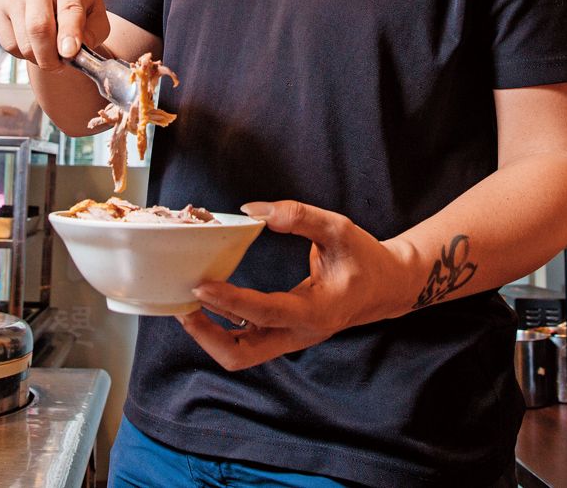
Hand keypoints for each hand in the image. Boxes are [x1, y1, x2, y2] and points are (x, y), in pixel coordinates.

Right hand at [0, 0, 110, 70]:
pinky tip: (34, 42)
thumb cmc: (79, 10)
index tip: (69, 53)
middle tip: (59, 66)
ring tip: (50, 50)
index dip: (69, 33)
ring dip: (39, 58)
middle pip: (39, 27)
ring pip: (24, 42)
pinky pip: (10, 44)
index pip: (69, 9)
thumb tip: (71, 49)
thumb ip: (92, 34)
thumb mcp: (97, 18)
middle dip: (50, 56)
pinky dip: (24, 54)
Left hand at [177, 200, 415, 370]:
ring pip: (239, 355)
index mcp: (317, 313)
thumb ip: (300, 216)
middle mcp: (299, 335)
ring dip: (209, 334)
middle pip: (242, 356)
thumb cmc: (364, 258)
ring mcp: (289, 339)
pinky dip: (221, 325)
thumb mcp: (339, 228)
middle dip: (207, 336)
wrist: (385, 286)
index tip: (201, 285)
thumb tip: (253, 210)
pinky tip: (206, 300)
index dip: (231, 301)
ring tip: (185, 305)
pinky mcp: (282, 334)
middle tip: (181, 306)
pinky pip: (244, 340)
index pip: (265, 313)